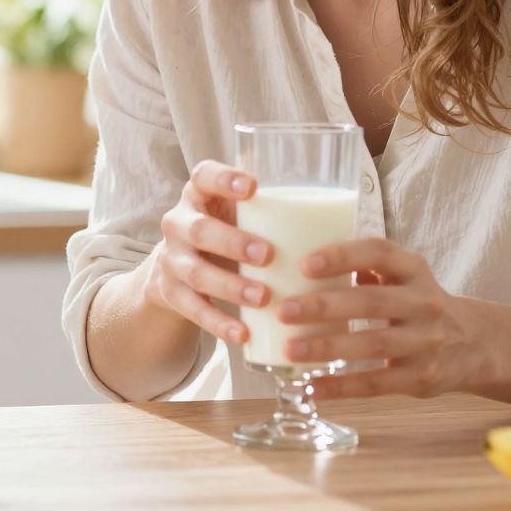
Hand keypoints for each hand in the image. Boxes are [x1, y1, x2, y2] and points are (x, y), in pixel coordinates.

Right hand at [141, 161, 274, 346]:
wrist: (177, 269)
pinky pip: (193, 310)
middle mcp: (178, 223)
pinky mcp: (170, 293)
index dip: (224, 179)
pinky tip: (243, 334)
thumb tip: (340, 220)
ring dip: (231, 286)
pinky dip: (219, 323)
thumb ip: (269, 212)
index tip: (253, 187)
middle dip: (233, 243)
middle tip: (268, 255)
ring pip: (196, 273)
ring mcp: (171, 259)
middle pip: (199, 229)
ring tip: (263, 297)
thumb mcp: (237, 215)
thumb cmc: (225, 232)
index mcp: (198, 195)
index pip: (203, 176)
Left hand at [274, 237, 484, 400]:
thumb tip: (300, 268)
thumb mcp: (403, 276)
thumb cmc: (417, 303)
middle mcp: (424, 302)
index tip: (304, 264)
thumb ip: (363, 270)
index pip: (378, 253)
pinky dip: (342, 386)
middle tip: (284, 310)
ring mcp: (426, 341)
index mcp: (413, 269)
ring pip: (374, 343)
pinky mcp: (421, 377)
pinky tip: (312, 387)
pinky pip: (377, 383)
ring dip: (328, 347)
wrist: (474, 344)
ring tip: (290, 350)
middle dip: (325, 306)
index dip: (342, 256)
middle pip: (373, 301)